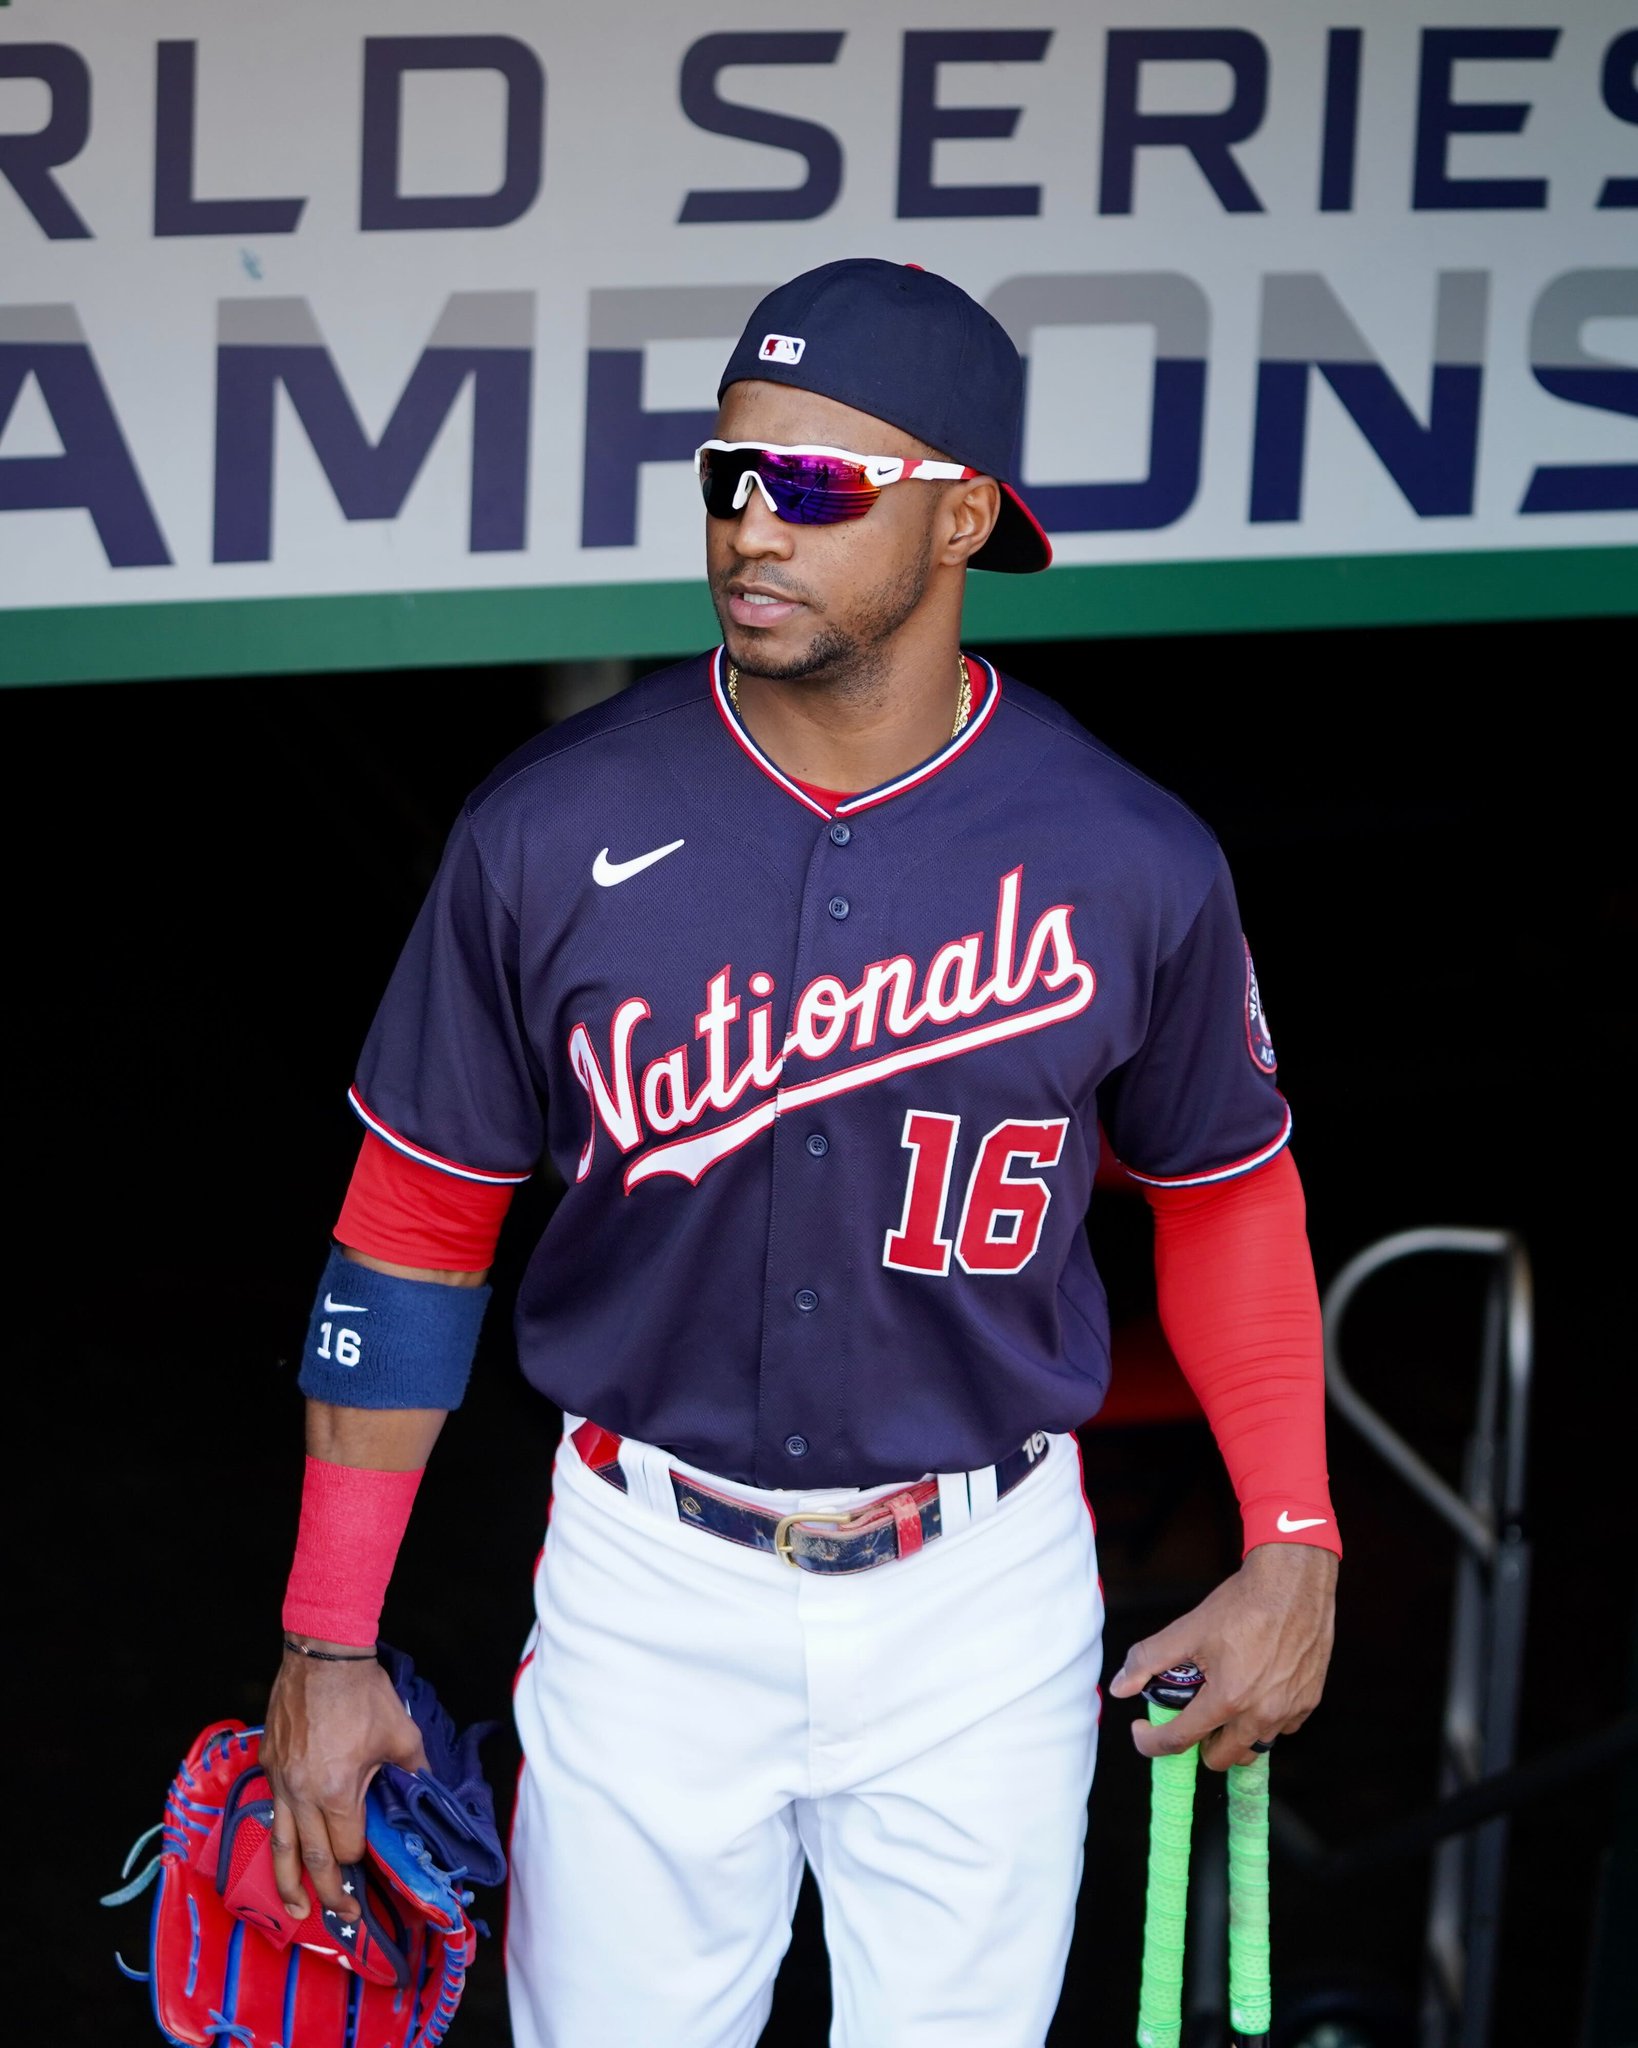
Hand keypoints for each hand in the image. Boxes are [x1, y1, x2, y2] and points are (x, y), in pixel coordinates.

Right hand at [262, 1643, 427, 1921]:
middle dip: (327, 1893)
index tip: (369, 1862)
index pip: (345, 1847)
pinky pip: (272, 1809)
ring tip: (293, 1910)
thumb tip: (427, 1795)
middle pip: (311, 1859)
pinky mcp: (268, 1764)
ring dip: (286, 1883)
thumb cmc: (363, 1693)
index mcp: (336, 1791)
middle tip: (341, 1914)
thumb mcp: (402, 1735)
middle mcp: (302, 1793)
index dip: (359, 1857)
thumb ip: (415, 1773)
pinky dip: (279, 1834)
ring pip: (280, 1845)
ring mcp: (280, 1780)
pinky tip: (284, 1847)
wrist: (324, 1655)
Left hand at [1106, 1542, 1337, 1769]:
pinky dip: (1263, 1721)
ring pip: (1254, 1747)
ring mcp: (1289, 1711)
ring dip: (1233, 1736)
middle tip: (1192, 1715)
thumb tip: (1120, 1686)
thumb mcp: (1187, 1629)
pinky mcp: (1309, 1702)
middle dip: (1200, 1743)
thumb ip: (1148, 1660)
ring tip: (1223, 1704)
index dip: (1152, 1743)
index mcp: (1227, 1699)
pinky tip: (1254, 1692)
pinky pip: (1282, 1729)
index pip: (1180, 1740)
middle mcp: (1261, 1713)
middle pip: (1222, 1758)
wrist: (1294, 1582)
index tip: (1143, 1733)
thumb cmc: (1243, 1603)